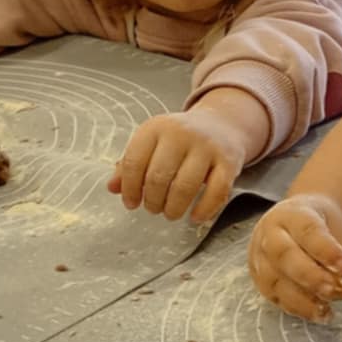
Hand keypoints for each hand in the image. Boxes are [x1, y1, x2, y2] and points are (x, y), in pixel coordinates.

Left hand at [111, 108, 248, 222]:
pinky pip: (217, 192)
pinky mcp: (229, 161)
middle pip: (158, 177)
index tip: (131, 204)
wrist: (221, 124)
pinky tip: (195, 217)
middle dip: (152, 201)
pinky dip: (204, 210)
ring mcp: (207, 146)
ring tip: (171, 213)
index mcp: (156, 128)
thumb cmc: (180, 140)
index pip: (134, 162)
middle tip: (154, 209)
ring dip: (174, 208)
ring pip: (185, 187)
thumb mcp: (152, 143)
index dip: (129, 189)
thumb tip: (112, 188)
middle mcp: (181, 133)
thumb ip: (131, 165)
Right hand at [248, 193, 341, 320]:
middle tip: (333, 289)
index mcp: (292, 215)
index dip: (326, 250)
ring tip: (326, 309)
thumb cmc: (318, 227)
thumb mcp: (332, 227)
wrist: (295, 221)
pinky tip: (318, 314)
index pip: (308, 231)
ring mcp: (260, 258)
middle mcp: (270, 234)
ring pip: (275, 280)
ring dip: (302, 299)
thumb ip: (339, 252)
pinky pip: (275, 297)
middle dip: (310, 276)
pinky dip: (298, 309)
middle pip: (285, 255)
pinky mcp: (260, 280)